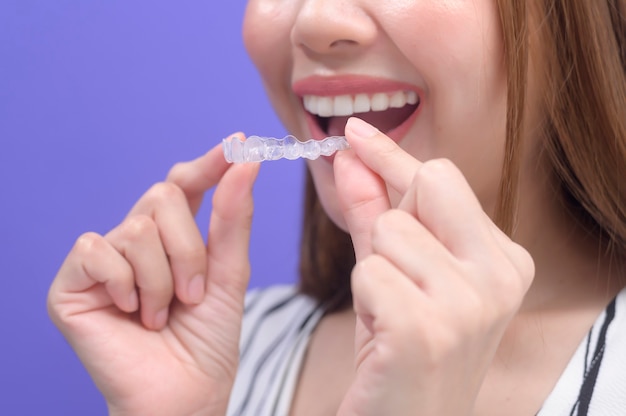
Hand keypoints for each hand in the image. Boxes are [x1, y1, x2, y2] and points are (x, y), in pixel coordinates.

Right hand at [47, 137, 259, 415]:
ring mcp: (102, 260)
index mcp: (172, 237)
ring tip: (162, 314)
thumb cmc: (206, 340)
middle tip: (192, 295)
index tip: (238, 144)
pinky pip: (98, 250)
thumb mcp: (229, 274)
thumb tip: (244, 161)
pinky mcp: (72, 283)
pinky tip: (130, 314)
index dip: (208, 163)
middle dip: (188, 249)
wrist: (184, 394)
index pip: (184, 183)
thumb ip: (232, 219)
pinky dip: (126, 284)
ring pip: (137, 229)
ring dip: (162, 279)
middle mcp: (134, 240)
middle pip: (162, 197)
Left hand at [334, 118, 533, 415]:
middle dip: (390, 224)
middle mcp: (498, 277)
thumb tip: (352, 155)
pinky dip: (364, 301)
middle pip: (424, 186)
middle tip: (396, 273)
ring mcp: (469, 304)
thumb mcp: (393, 273)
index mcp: (502, 259)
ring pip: (387, 233)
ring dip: (374, 273)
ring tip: (391, 315)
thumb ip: (375, 211)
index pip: (440, 179)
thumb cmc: (401, 350)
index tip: (355, 132)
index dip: (392, 155)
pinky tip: (385, 335)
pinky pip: (368, 273)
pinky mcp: (427, 329)